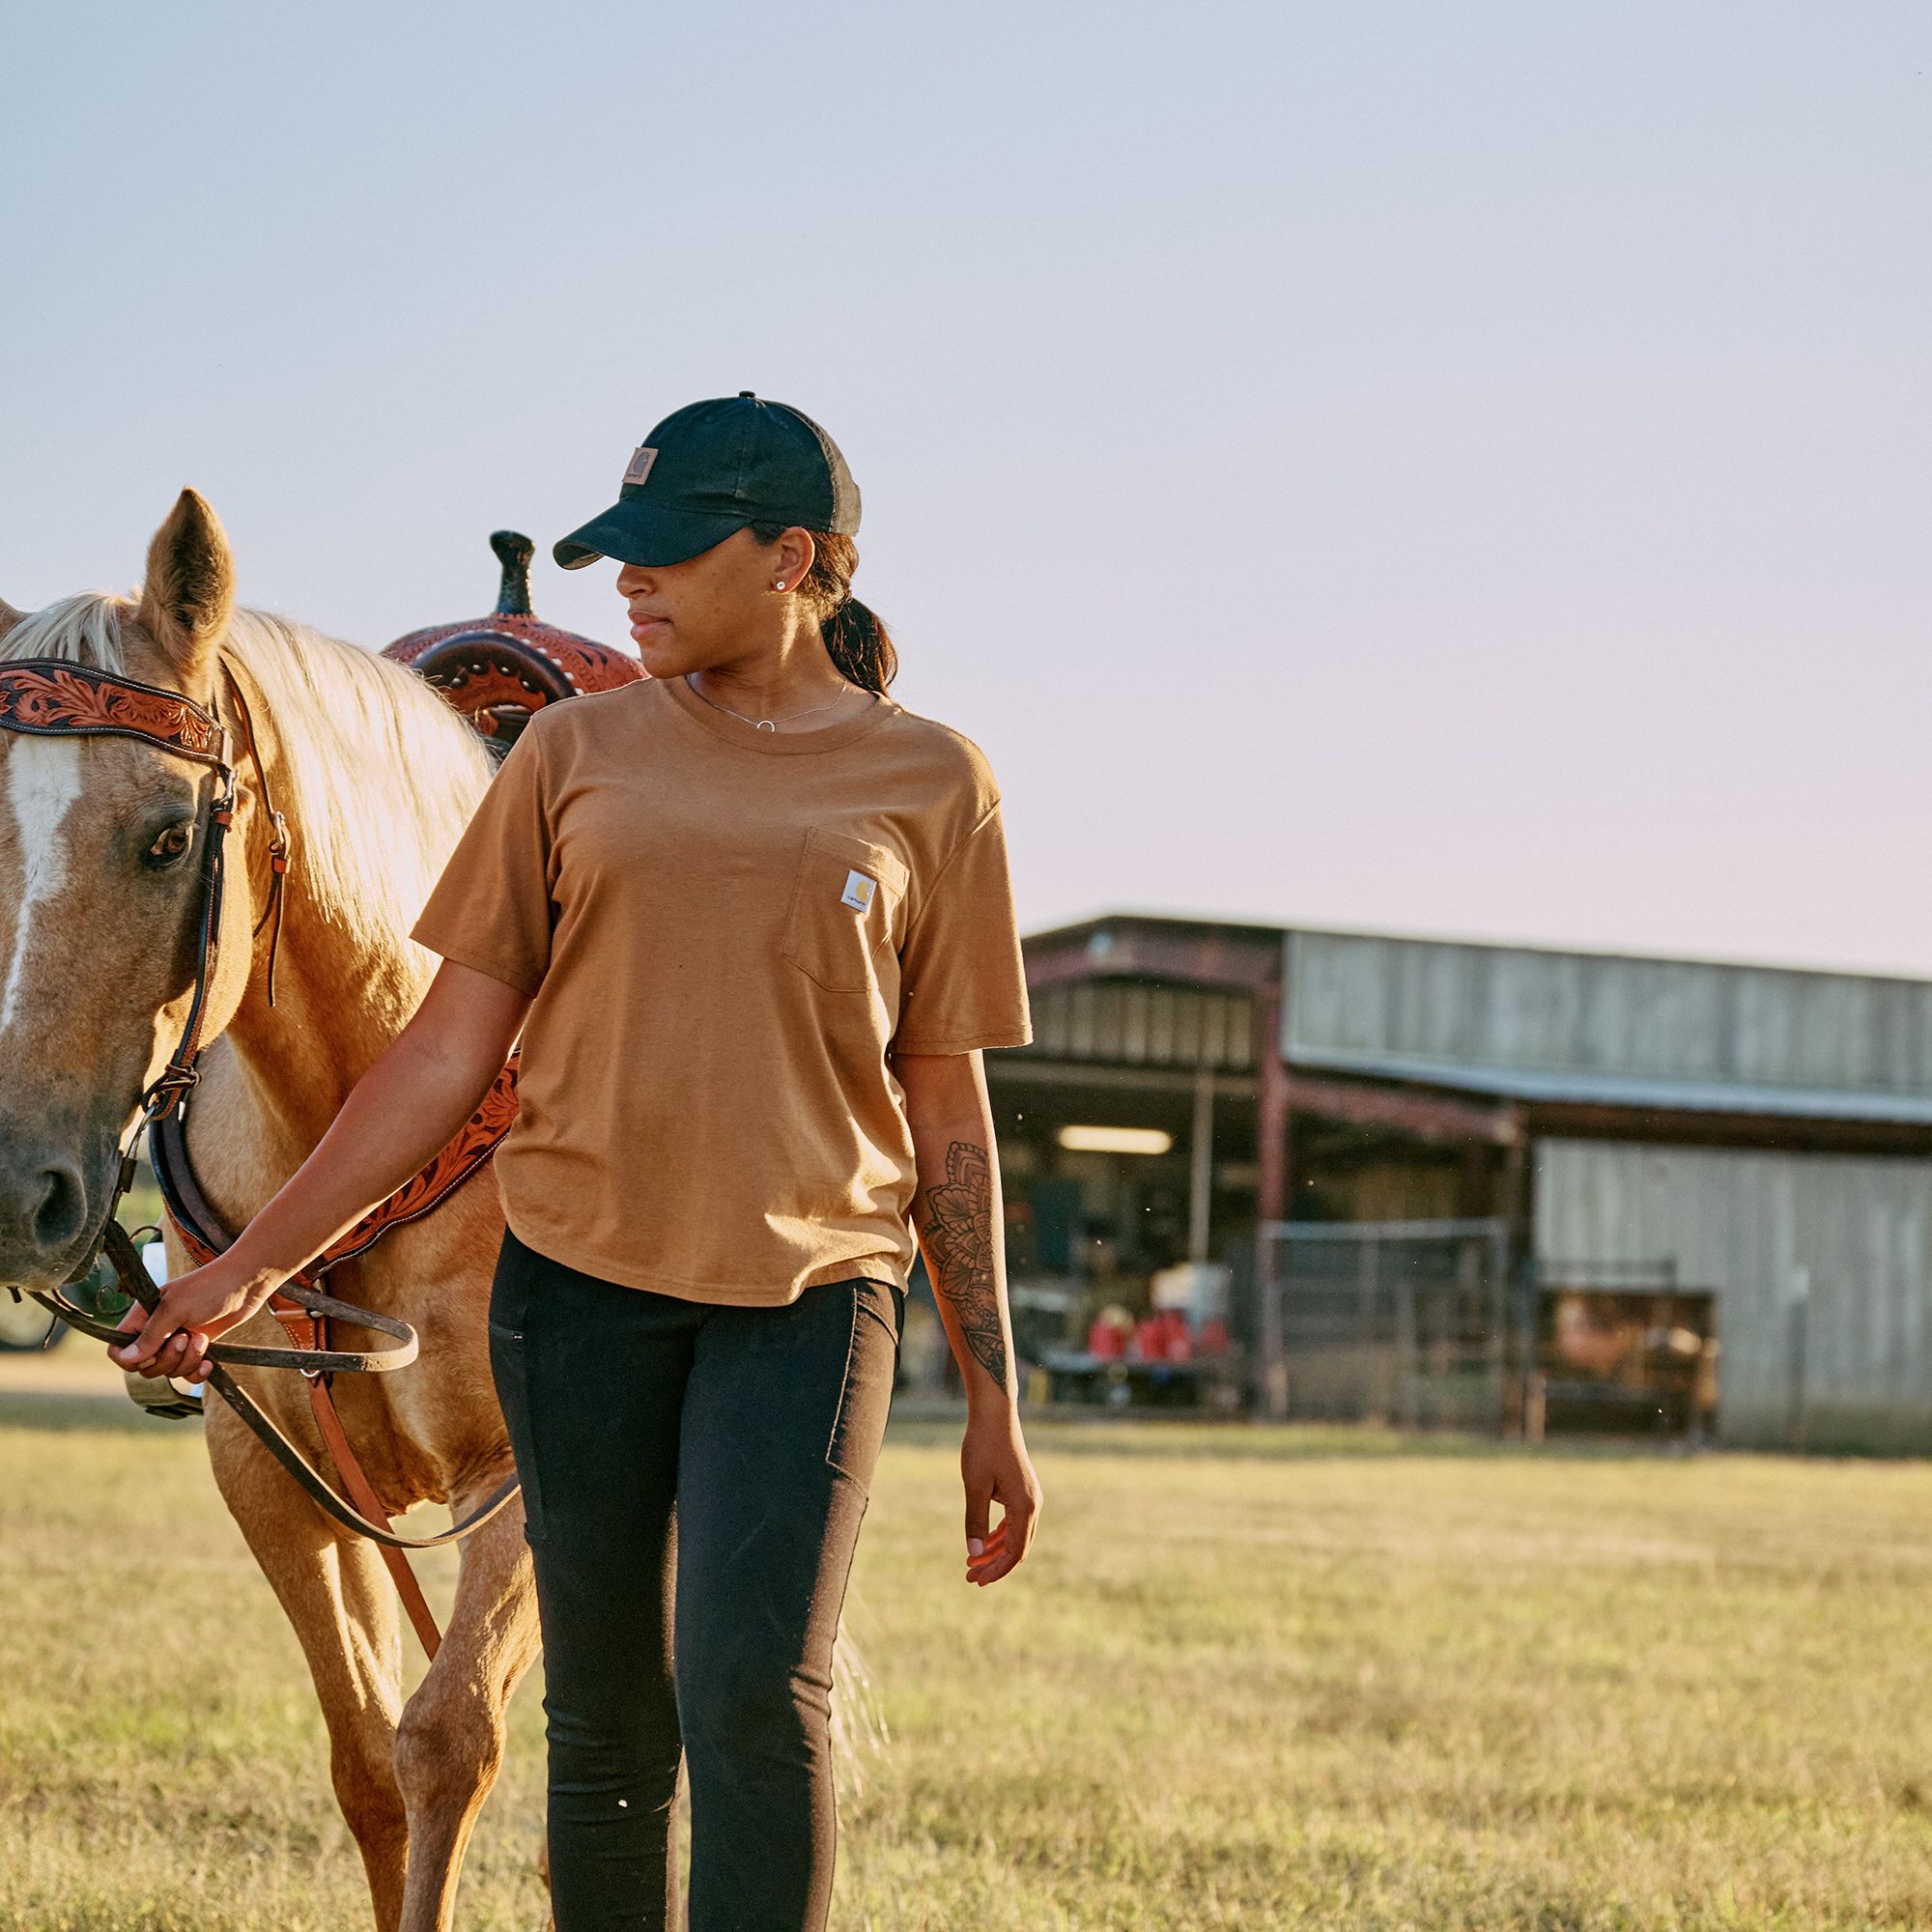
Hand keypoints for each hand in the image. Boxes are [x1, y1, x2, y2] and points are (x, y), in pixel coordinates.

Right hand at [110, 1253, 279, 1382]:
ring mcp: (177, 1340)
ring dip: (187, 1360)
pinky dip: (197, 1371)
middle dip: (167, 1359)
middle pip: (145, 1366)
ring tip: (202, 1338)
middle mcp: (157, 1331)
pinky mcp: (197, 1348)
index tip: (151, 1352)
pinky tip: (208, 1362)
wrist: (246, 1283)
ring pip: (168, 1371)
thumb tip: (126, 1359)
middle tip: (184, 1337)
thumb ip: (150, 1336)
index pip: (118, 1349)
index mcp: (143, 1317)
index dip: (130, 1359)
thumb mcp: (174, 1309)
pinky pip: (187, 1373)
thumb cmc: (209, 1288)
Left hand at [960, 1407, 1041, 1585]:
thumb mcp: (975, 1487)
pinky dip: (1000, 1534)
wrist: (995, 1415)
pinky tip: (985, 1541)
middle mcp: (1033, 1503)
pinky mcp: (1022, 1488)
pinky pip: (1014, 1520)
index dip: (996, 1570)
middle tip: (970, 1577)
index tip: (976, 1580)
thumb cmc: (983, 1447)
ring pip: (1016, 1534)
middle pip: (1017, 1547)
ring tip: (973, 1563)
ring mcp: (1030, 1496)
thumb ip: (976, 1522)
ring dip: (996, 1550)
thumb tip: (975, 1555)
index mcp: (1024, 1506)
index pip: (1014, 1551)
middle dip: (995, 1564)